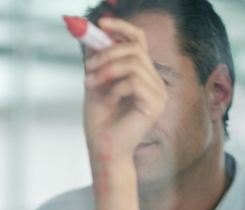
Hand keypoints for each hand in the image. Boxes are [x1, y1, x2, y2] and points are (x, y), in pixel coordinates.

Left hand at [82, 17, 165, 163]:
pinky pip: (135, 82)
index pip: (139, 40)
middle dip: (107, 54)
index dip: (122, 27)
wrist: (102, 150)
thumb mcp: (95, 83)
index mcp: (141, 74)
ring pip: (134, 64)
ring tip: (90, 84)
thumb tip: (93, 35)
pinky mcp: (155, 105)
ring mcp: (157, 93)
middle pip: (135, 49)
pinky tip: (109, 101)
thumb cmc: (100, 121)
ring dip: (106, 71)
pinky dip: (116, 88)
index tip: (101, 24)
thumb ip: (97, 61)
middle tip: (87, 67)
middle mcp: (153, 81)